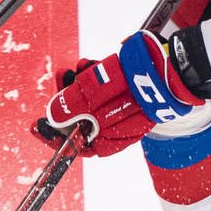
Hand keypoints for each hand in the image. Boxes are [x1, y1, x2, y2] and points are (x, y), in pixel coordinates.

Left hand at [38, 30, 205, 155]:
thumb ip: (71, 106)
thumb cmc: (135, 83)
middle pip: (81, 121)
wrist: (173, 67)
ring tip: (79, 68)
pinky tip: (93, 65)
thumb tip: (51, 117)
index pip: (75, 146)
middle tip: (59, 82)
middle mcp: (117, 132)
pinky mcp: (132, 97)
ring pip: (92, 104)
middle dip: (67, 101)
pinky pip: (107, 92)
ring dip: (80, 85)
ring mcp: (126, 114)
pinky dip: (97, 79)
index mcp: (110, 140)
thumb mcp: (95, 93)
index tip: (37, 125)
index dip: (54, 136)